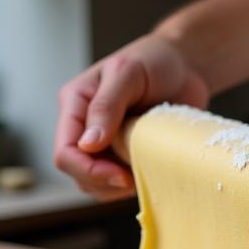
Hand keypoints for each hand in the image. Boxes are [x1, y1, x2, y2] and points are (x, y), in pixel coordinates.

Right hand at [54, 30, 209, 199]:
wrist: (183, 66)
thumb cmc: (155, 60)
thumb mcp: (128, 73)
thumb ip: (106, 106)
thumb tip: (87, 144)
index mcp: (74, 104)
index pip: (65, 152)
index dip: (88, 170)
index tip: (121, 175)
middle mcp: (81, 128)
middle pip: (77, 174)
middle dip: (103, 181)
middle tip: (134, 177)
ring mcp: (99, 146)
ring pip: (93, 185)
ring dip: (116, 187)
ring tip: (142, 168)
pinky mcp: (117, 157)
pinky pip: (113, 186)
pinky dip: (128, 187)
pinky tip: (145, 170)